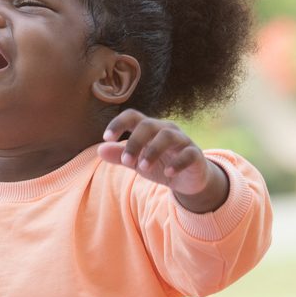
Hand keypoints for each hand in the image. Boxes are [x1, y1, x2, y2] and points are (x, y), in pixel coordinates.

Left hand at [98, 109, 228, 212]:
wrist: (187, 179)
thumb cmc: (158, 164)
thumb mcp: (136, 162)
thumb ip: (119, 155)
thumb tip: (100, 150)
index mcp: (148, 129)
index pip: (132, 116)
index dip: (118, 123)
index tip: (106, 137)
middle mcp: (165, 130)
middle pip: (148, 125)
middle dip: (134, 143)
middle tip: (126, 162)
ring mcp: (182, 140)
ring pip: (168, 136)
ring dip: (153, 151)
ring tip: (142, 168)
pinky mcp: (196, 155)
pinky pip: (188, 154)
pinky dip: (177, 163)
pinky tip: (168, 173)